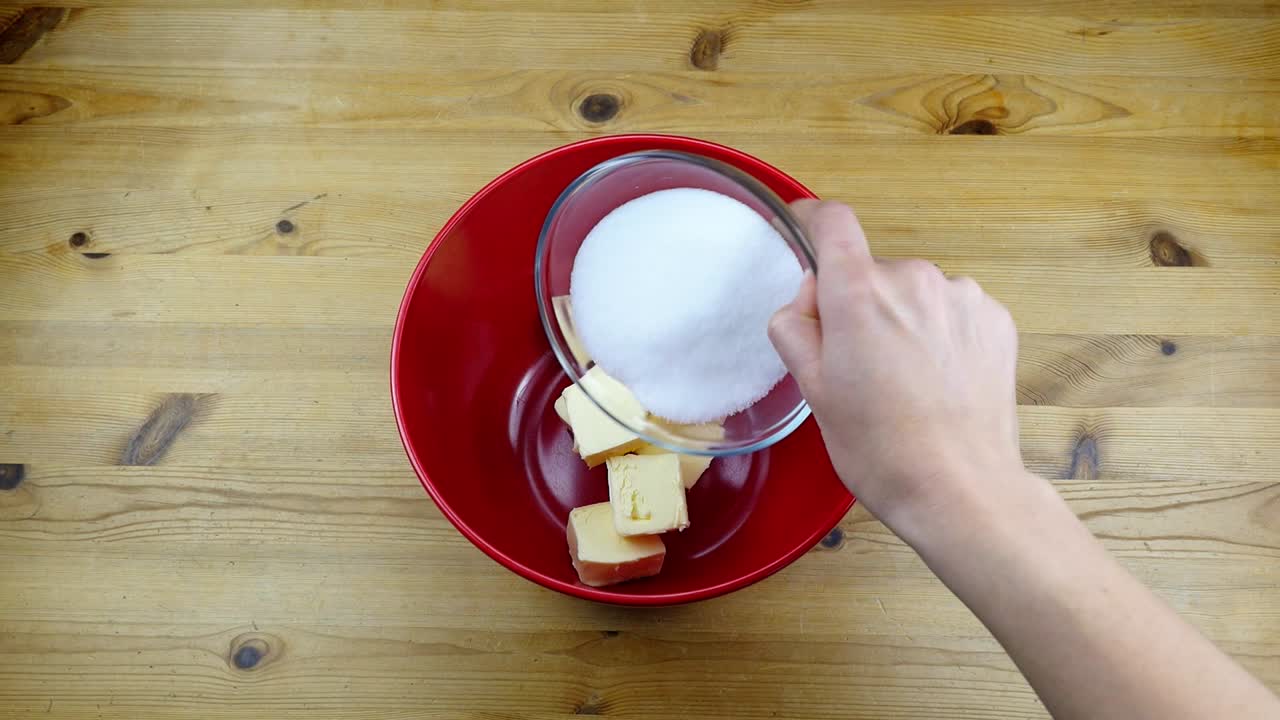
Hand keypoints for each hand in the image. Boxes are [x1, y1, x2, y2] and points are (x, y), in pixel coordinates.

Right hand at [769, 201, 1022, 534]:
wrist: (960, 488)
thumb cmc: (880, 448)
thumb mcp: (813, 391)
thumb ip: (796, 328)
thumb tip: (806, 301)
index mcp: (858, 294)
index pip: (832, 222)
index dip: (812, 223)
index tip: (804, 233)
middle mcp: (912, 280)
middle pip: (870, 270)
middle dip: (858, 303)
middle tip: (856, 364)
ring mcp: (960, 296)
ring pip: (913, 292)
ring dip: (902, 319)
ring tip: (903, 380)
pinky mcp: (994, 318)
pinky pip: (951, 309)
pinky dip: (939, 333)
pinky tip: (937, 380)